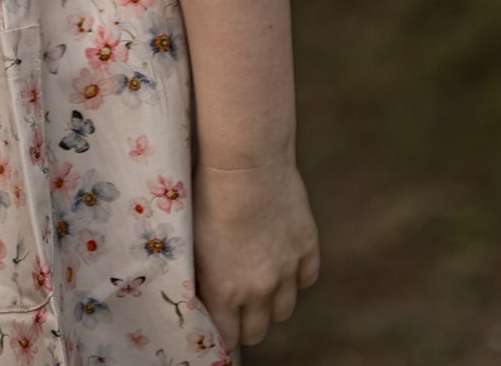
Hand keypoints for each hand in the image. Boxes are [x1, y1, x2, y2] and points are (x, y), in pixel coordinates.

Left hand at [193, 159, 320, 352]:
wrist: (246, 163)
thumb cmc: (208, 195)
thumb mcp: (194, 243)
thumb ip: (204, 278)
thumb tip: (206, 297)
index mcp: (225, 292)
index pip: (227, 337)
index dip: (222, 332)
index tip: (220, 322)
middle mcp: (259, 290)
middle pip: (257, 331)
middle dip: (246, 325)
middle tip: (240, 309)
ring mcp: (286, 270)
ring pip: (283, 310)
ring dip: (272, 303)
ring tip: (261, 284)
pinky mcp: (306, 248)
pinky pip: (306, 279)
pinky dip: (296, 276)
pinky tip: (284, 262)